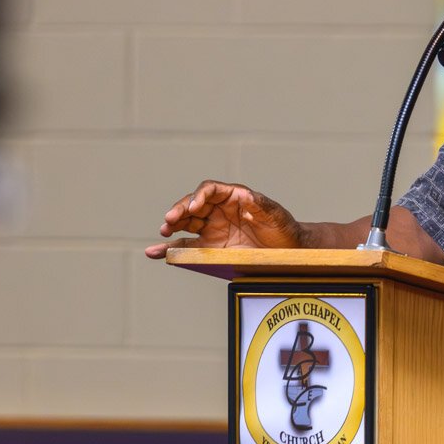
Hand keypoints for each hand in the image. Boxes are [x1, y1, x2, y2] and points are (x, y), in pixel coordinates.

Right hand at [144, 180, 302, 258]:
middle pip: (193, 204)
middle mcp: (219, 210)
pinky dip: (170, 249)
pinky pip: (185, 246)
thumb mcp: (276, 215)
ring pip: (185, 224)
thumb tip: (248, 196)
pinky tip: (155, 253)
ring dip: (171, 226)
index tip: (195, 207)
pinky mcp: (209, 248)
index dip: (200, 195)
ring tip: (163, 232)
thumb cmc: (283, 228)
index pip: (210, 190)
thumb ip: (262, 205)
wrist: (288, 251)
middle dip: (180, 210)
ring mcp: (212, 228)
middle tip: (170, 219)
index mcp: (233, 197)